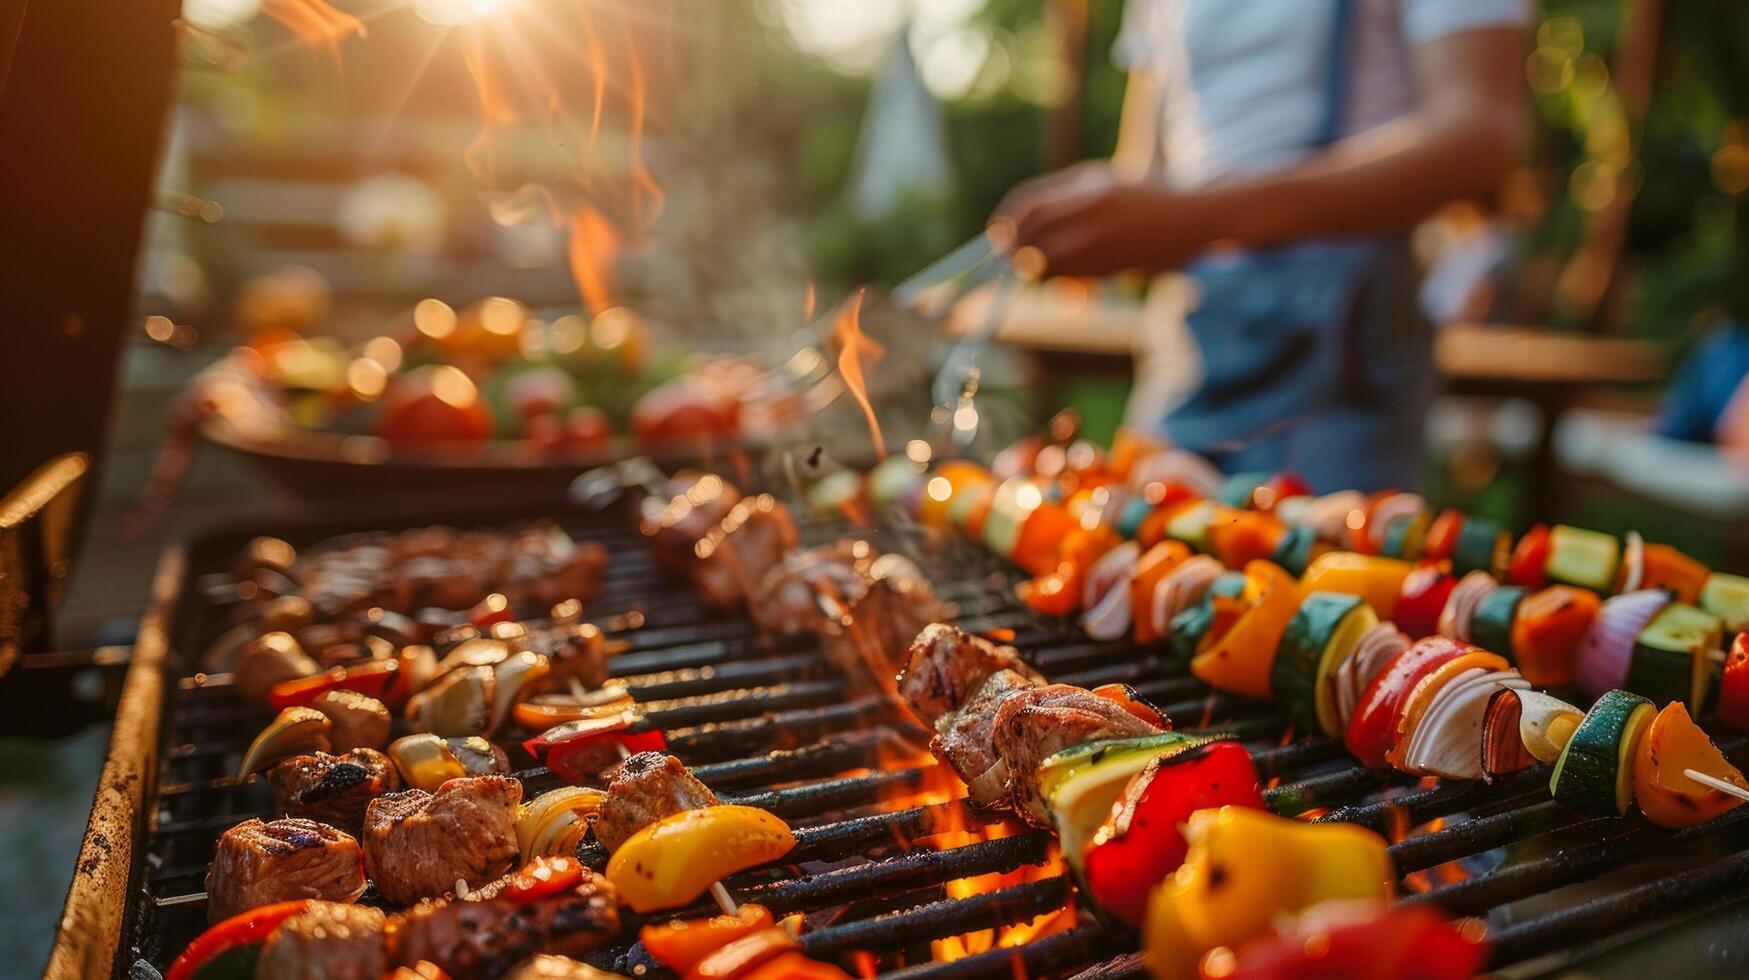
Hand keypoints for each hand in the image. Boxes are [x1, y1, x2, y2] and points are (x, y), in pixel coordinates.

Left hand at [991, 164, 1226, 276]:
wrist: (1199, 214)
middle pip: (1036, 234)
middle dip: (1018, 252)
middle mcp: (1095, 208)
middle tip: (1014, 262)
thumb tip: (1017, 227)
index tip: (997, 236)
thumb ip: (1066, 199)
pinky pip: (1078, 276)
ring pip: (1053, 261)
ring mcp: (1108, 236)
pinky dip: (1067, 282)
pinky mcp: (1119, 261)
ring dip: (1041, 272)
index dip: (1008, 221)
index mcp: (1089, 184)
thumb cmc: (1148, 197)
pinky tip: (1073, 286)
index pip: (1031, 203)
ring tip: (1043, 276)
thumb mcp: (1106, 184)